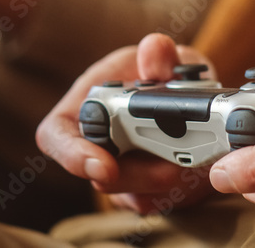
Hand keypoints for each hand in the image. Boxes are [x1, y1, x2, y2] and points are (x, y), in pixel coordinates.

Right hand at [37, 33, 218, 213]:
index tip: (106, 166)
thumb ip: (160, 54)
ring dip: (167, 181)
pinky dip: (182, 191)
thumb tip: (157, 51)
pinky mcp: (145, 194)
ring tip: (196, 159)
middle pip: (100, 177)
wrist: (188, 99)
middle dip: (139, 175)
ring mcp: (119, 174)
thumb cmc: (162, 74)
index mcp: (86, 105)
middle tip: (175, 164)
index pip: (56, 136)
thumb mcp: (166, 56)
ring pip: (133, 195)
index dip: (73, 155)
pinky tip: (199, 168)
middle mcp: (96, 145)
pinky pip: (159, 203)